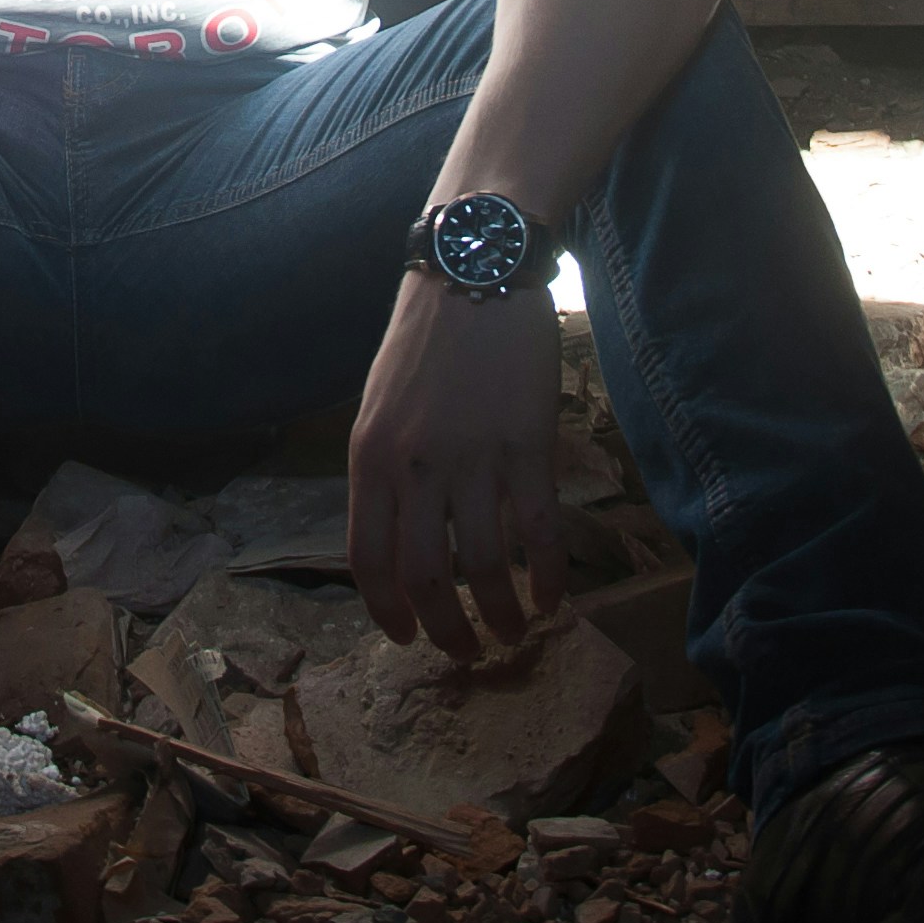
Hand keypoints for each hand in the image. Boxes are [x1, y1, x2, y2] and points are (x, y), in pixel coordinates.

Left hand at [346, 272, 567, 656]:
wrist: (474, 270)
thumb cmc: (426, 339)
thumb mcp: (380, 405)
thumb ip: (384, 471)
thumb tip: (396, 540)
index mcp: (369, 456)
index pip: (368, 559)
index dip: (388, 610)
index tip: (406, 639)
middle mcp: (415, 464)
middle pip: (426, 576)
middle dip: (447, 629)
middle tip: (467, 651)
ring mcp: (474, 455)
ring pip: (485, 565)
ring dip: (501, 614)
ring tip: (514, 633)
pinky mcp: (528, 443)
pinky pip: (538, 531)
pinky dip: (548, 576)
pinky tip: (555, 597)